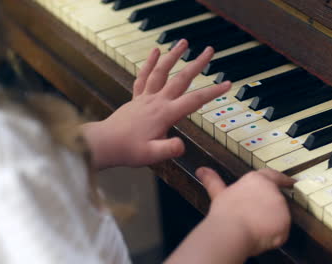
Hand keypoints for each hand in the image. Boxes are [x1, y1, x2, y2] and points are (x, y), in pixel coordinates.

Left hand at [82, 39, 230, 168]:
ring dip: (173, 55)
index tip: (227, 84)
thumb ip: (168, 149)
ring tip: (183, 42)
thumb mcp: (151, 155)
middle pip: (181, 78)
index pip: (194, 101)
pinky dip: (150, 62)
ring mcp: (146, 97)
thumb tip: (182, 146)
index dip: (212, 92)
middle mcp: (157, 101)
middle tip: (209, 51)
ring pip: (162, 71)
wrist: (104, 144)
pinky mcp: (137, 98)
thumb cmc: (128, 150)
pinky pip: (144, 76)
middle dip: (197, 64)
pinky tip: (155, 51)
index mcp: (165, 114)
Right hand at [196, 167, 295, 255]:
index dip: (283, 179)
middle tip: (254, 218)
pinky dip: (274, 235)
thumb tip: (201, 170)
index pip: (274, 176)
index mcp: (257, 180)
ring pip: (279, 216)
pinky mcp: (285, 222)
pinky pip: (282, 231)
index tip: (291, 182)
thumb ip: (213, 180)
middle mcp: (272, 190)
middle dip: (268, 209)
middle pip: (276, 199)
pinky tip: (260, 236)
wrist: (231, 231)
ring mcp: (281, 206)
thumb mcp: (218, 194)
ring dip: (270, 222)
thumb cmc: (224, 213)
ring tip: (253, 227)